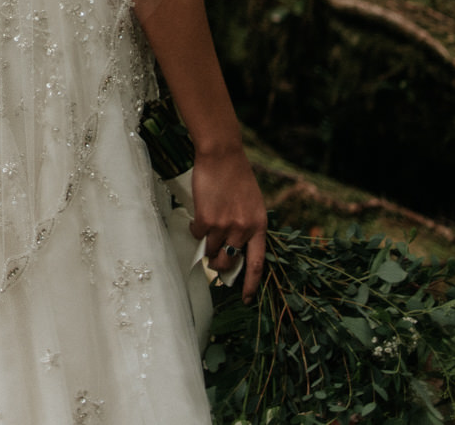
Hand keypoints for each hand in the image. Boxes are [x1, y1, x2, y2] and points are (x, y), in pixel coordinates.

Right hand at [188, 145, 266, 300]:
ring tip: (207, 228)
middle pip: (228, 262)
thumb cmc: (237, 177)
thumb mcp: (252, 205)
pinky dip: (195, 228)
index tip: (246, 299)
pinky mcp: (206, 220)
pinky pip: (197, 235)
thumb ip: (248, 227)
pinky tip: (199, 215)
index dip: (251, 284)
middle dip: (219, 264)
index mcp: (259, 226)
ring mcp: (224, 225)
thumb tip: (236, 250)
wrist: (222, 155)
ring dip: (206, 244)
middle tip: (214, 259)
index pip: (257, 264)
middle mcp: (244, 229)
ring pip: (210, 250)